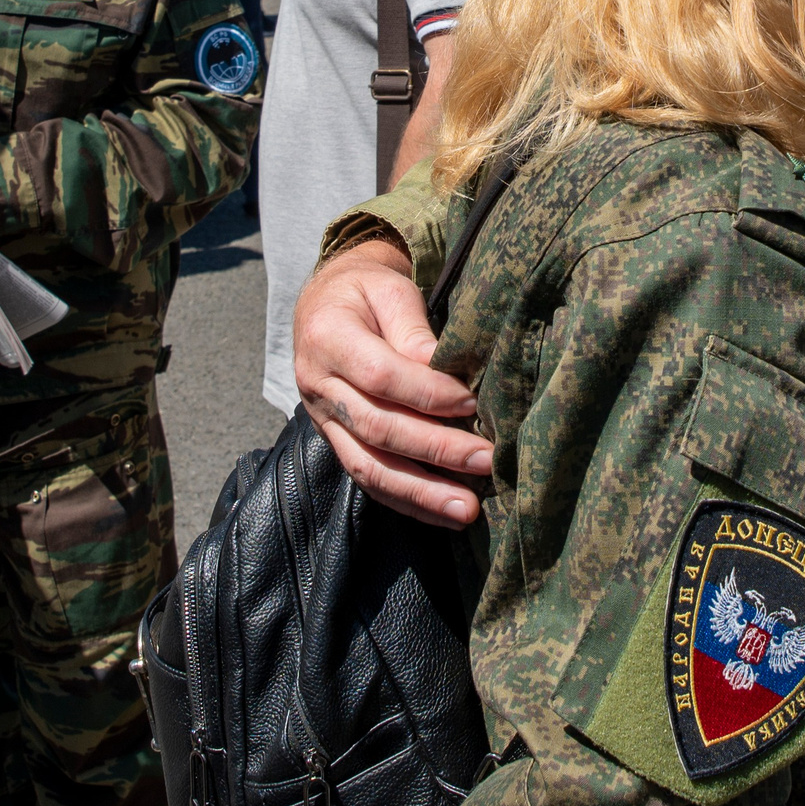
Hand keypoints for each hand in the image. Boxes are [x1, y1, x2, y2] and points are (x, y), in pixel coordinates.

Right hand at [295, 238, 488, 528]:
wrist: (325, 304)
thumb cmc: (367, 292)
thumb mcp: (389, 290)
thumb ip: (413, 327)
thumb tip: (444, 367)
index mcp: (328, 338)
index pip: (380, 375)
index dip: (428, 393)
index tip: (473, 404)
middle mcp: (318, 384)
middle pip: (378, 427)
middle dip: (437, 449)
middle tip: (486, 460)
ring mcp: (322, 419)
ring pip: (369, 466)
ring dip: (422, 493)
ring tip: (468, 510)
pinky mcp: (335, 441)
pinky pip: (367, 478)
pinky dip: (406, 501)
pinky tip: (443, 515)